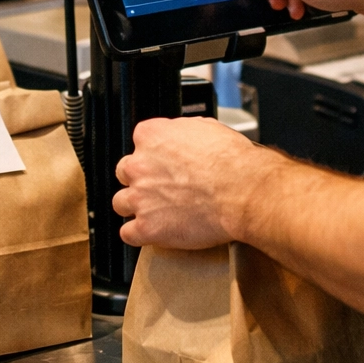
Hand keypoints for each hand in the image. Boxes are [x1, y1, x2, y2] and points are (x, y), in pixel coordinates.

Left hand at [113, 117, 280, 248]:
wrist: (243, 191)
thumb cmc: (232, 162)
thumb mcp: (206, 128)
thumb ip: (182, 133)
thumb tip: (182, 138)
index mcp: (151, 136)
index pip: (140, 143)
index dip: (154, 156)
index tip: (164, 163)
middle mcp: (139, 165)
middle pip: (125, 172)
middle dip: (141, 180)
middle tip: (162, 188)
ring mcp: (140, 197)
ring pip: (121, 203)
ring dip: (136, 207)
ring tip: (157, 212)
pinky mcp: (146, 227)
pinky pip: (128, 233)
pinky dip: (138, 234)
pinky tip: (152, 232)